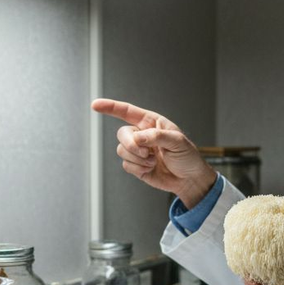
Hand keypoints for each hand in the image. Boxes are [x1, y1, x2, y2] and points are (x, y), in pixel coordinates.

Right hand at [91, 99, 217, 207]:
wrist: (188, 179)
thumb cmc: (187, 156)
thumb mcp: (178, 142)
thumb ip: (157, 137)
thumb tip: (138, 138)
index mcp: (151, 122)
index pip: (127, 111)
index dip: (110, 107)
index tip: (95, 105)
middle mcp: (141, 134)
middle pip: (122, 133)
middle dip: (131, 144)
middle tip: (146, 153)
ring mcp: (137, 150)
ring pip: (122, 150)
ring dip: (138, 159)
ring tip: (154, 161)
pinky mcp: (135, 165)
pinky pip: (126, 164)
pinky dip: (138, 168)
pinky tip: (150, 168)